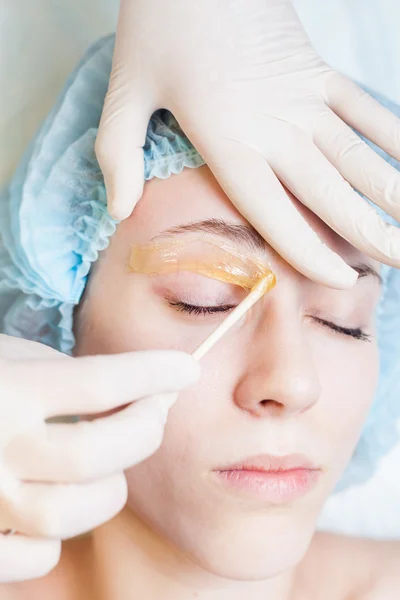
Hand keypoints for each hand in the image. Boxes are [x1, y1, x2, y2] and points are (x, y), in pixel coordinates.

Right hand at [0, 335, 198, 582]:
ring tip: (109, 461)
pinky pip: (40, 555)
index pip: (100, 382)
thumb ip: (64, 376)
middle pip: (100, 452)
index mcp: (8, 389)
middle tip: (153, 411)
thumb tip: (140, 389)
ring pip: (77, 511)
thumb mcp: (11, 359)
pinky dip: (61, 532)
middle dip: (144, 429)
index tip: (185, 368)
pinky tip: (58, 501)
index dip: (154, 372)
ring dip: (110, 485)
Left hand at [96, 0, 399, 288]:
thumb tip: (121, 212)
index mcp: (228, 139)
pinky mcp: (318, 73)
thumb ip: (120, 155)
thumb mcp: (125, 92)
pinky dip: (392, 138)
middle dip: (370, 234)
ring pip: (357, 157)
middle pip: (329, 192)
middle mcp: (274, 127)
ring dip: (391, 195)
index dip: (310, 250)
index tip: (340, 279)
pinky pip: (363, 111)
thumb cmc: (159, 24)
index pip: (275, 212)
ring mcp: (304, 99)